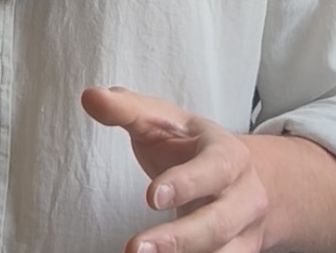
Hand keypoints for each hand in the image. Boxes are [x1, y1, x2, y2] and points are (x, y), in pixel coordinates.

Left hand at [81, 86, 267, 252]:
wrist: (237, 175)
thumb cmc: (187, 144)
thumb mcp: (162, 120)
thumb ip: (126, 109)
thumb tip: (91, 97)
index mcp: (228, 153)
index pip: (214, 168)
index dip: (186, 183)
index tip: (150, 198)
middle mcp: (244, 195)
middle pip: (219, 222)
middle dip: (179, 238)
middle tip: (135, 248)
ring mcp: (245, 230)